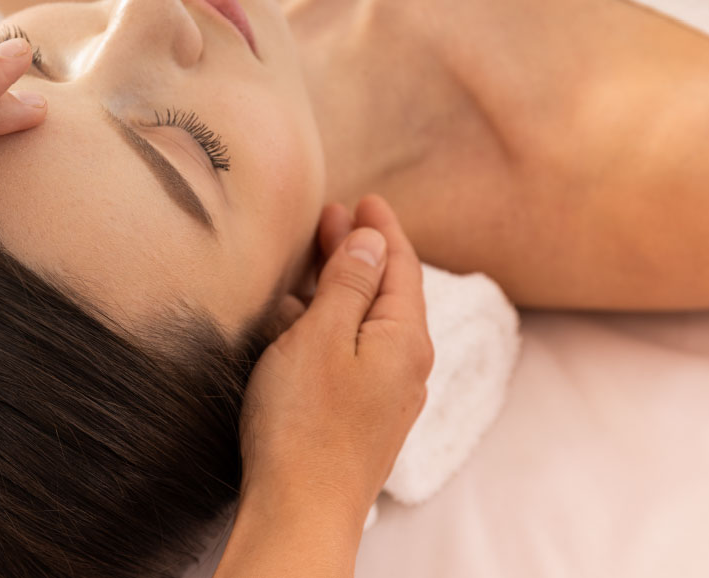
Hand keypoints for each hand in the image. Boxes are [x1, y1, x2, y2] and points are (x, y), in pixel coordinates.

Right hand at [239, 194, 433, 532]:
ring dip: (343, 286)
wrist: (301, 510)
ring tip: (315, 259)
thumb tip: (373, 241)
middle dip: (360, 251)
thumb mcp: (322, 335)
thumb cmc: (305, 421)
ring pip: (368, 322)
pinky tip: (306, 320)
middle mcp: (407, 365)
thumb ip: (349, 284)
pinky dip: (333, 323)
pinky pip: (354, 351)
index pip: (401, 266)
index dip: (382, 228)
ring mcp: (387, 394)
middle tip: (333, 217)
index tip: (365, 199)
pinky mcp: (362, 416)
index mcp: (405, 338)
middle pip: (387, 291)